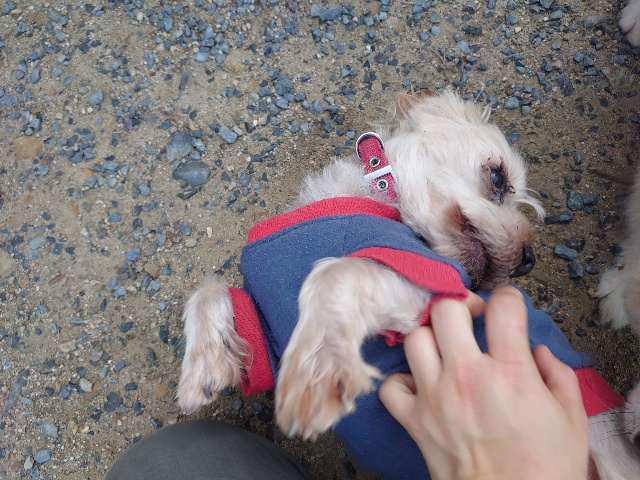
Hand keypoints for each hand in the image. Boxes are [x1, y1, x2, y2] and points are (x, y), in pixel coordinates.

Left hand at [379, 286, 588, 479]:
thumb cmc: (545, 469)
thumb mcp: (571, 419)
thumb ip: (558, 375)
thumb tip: (537, 353)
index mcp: (511, 372)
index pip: (502, 306)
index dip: (507, 300)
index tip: (507, 309)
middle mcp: (467, 377)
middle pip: (446, 311)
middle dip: (461, 307)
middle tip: (471, 320)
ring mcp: (435, 397)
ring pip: (414, 339)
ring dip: (430, 338)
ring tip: (445, 350)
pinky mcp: (414, 421)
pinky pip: (390, 386)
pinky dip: (401, 381)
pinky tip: (421, 385)